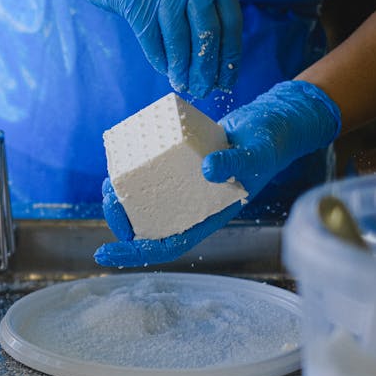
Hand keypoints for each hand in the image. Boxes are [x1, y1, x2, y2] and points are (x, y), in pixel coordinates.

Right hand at [43, 0, 242, 98]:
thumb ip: (201, 2)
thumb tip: (217, 57)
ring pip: (179, 38)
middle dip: (206, 67)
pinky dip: (160, 59)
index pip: (230, 18)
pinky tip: (165, 71)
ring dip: (182, 68)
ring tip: (184, 87)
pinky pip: (151, 38)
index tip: (227, 79)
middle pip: (207, 31)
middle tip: (204, 90)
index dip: (230, 54)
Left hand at [95, 80, 341, 266]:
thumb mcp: (254, 155)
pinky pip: (152, 174)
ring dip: (123, 197)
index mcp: (208, 216)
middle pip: (149, 224)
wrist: (271, 123)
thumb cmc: (267, 146)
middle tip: (107, 197)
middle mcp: (192, 205)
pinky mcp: (179, 164)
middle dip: (122, 218)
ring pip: (146, 201)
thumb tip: (208, 170)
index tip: (104, 252)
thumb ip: (234, 164)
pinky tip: (121, 160)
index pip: (166, 245)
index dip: (135, 252)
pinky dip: (133, 172)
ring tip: (106, 184)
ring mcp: (184, 185)